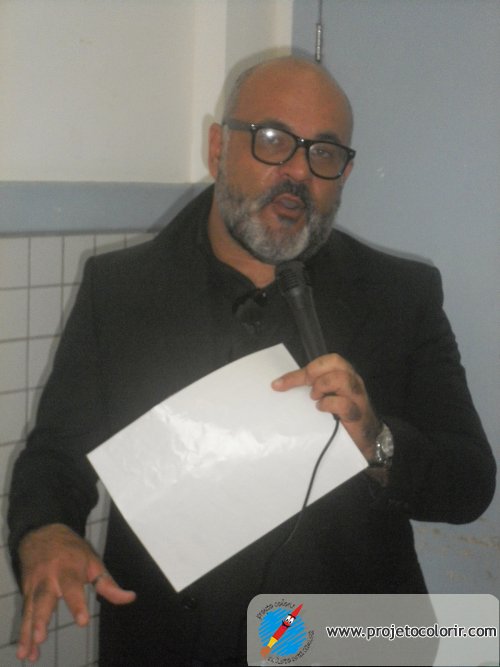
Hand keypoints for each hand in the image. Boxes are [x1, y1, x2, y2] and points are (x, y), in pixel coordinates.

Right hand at [17, 523, 135, 662]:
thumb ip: (109, 584)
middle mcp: (49, 578)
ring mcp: (34, 585)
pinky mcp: (26, 592)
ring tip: (27, 653)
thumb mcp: (93, 563)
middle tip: (40, 637)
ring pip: (29, 610)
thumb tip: (130, 598)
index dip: (77, 604)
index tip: (82, 621)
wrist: (42, 534)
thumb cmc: (73, 552)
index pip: (73, 587)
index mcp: (69, 569)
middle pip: (44, 598)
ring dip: (27, 632)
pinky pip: (25, 615)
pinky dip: (23, 634)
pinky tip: (25, 653)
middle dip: (41, 618)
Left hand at [272, 353, 380, 461]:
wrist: (367, 439)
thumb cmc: (342, 416)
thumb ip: (312, 388)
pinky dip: (329, 404)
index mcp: (343, 374)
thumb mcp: (326, 398)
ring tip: (315, 399)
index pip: (325, 361)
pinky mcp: (357, 414)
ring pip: (341, 378)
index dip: (301, 371)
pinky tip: (322, 410)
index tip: (278, 384)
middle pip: (335, 362)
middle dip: (313, 373)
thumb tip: (281, 386)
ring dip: (322, 387)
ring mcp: (357, 396)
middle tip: (305, 389)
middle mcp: (352, 380)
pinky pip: (344, 403)